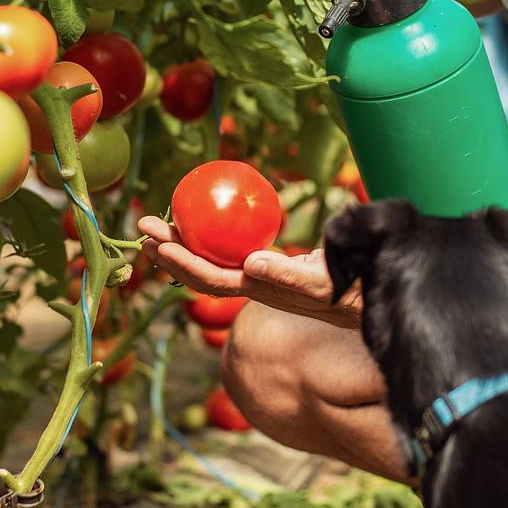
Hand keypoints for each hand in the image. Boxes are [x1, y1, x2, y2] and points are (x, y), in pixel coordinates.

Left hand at [137, 215, 361, 329]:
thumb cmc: (347, 286)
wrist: (365, 291)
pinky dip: (210, 235)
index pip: (212, 279)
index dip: (183, 263)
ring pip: (211, 260)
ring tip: (159, 223)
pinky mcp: (266, 262)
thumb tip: (251, 263)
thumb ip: (288, 275)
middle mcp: (252, 283)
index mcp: (260, 289)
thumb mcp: (320, 280)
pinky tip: (204, 216)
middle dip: (169, 251)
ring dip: (183, 243)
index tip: (159, 244)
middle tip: (143, 225)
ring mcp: (257, 274)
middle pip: (200, 270)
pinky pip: (229, 248)